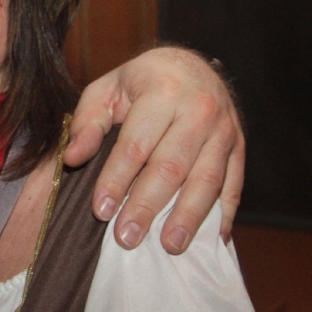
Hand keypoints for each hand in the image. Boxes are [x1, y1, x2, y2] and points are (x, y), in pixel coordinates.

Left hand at [63, 45, 243, 253]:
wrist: (190, 64)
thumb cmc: (141, 81)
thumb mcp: (107, 89)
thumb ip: (88, 123)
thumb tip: (73, 158)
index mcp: (162, 92)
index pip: (135, 144)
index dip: (116, 180)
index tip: (101, 211)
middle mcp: (198, 109)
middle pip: (171, 166)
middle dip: (147, 206)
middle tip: (127, 238)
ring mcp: (224, 130)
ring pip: (206, 180)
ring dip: (187, 217)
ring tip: (169, 246)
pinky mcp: (239, 147)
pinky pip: (233, 184)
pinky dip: (224, 214)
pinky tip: (212, 239)